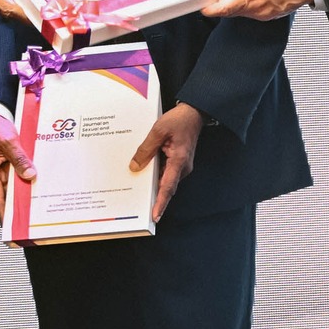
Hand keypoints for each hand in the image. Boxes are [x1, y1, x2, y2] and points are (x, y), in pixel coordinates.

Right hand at [0, 112, 34, 223]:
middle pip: (5, 196)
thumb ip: (19, 158)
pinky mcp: (5, 165)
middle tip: (29, 223)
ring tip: (35, 209)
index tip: (11, 229)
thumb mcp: (9, 140)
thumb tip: (29, 174)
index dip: (4, 215)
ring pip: (11, 188)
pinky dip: (24, 182)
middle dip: (16, 209)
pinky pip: (15, 177)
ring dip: (22, 195)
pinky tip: (34, 185)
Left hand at [129, 102, 204, 221]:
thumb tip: (135, 166)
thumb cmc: (179, 120)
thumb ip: (146, 149)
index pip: (168, 187)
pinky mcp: (178, 162)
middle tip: (140, 209)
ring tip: (137, 192)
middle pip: (166, 187)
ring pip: (165, 180)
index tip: (155, 216)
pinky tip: (145, 174)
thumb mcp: (158, 131)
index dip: (161, 203)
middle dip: (154, 199)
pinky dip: (156, 176)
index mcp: (179, 161)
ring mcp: (181, 166)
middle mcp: (182, 167)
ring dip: (153, 186)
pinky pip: (166, 173)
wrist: (194, 113)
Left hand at [200, 0, 311, 20]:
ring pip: (239, 12)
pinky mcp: (269, 15)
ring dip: (234, 2)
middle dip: (220, 2)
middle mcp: (254, 8)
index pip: (221, 9)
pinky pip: (251, 12)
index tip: (201, 3)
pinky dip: (247, 3)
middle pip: (228, 11)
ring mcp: (262, 14)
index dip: (208, 8)